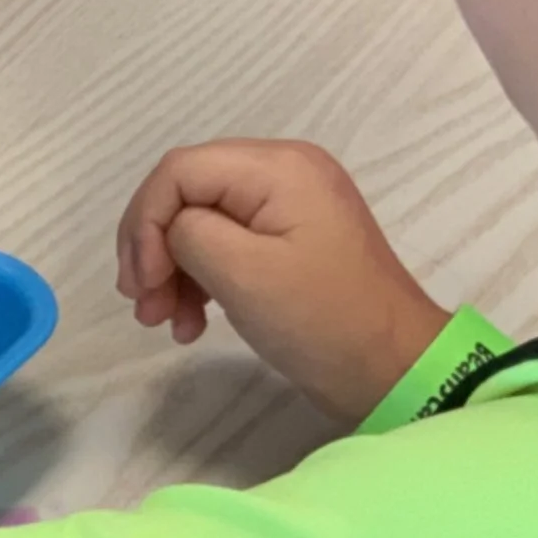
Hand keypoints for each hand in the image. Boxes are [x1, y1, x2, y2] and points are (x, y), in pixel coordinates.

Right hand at [116, 138, 447, 425]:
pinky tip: (192, 324)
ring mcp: (288, 206)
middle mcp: (283, 171)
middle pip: (186, 193)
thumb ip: (188, 234)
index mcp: (278, 167)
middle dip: (154, 249)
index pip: (179, 171)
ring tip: (165, 323)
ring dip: (172, 271)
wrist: (394, 370)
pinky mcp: (288, 240)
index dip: (146, 224)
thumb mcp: (243, 273)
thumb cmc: (321, 320)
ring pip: (200, 221)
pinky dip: (200, 280)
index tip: (142, 286)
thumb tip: (171, 234)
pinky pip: (225, 244)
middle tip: (142, 307)